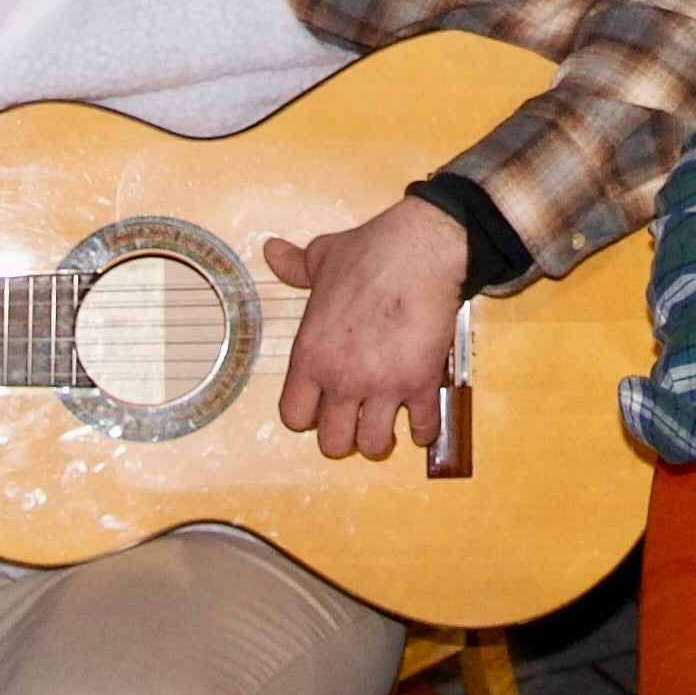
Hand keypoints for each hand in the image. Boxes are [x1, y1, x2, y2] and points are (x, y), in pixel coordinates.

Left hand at [263, 194, 472, 460]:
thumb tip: (271, 249)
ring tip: (389, 422)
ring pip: (374, 446)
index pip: (293, 416)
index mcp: (310, 355)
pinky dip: (424, 427)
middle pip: (333, 443)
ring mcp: (381, 385)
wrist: (421, 248)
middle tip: (358, 418)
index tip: (324, 403)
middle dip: (346, 435)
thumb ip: (293, 266)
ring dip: (382, 437)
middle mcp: (340, 378)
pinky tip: (421, 414)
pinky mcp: (420, 383)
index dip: (309, 414)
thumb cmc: (369, 252)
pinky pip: (422, 428)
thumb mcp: (321, 257)